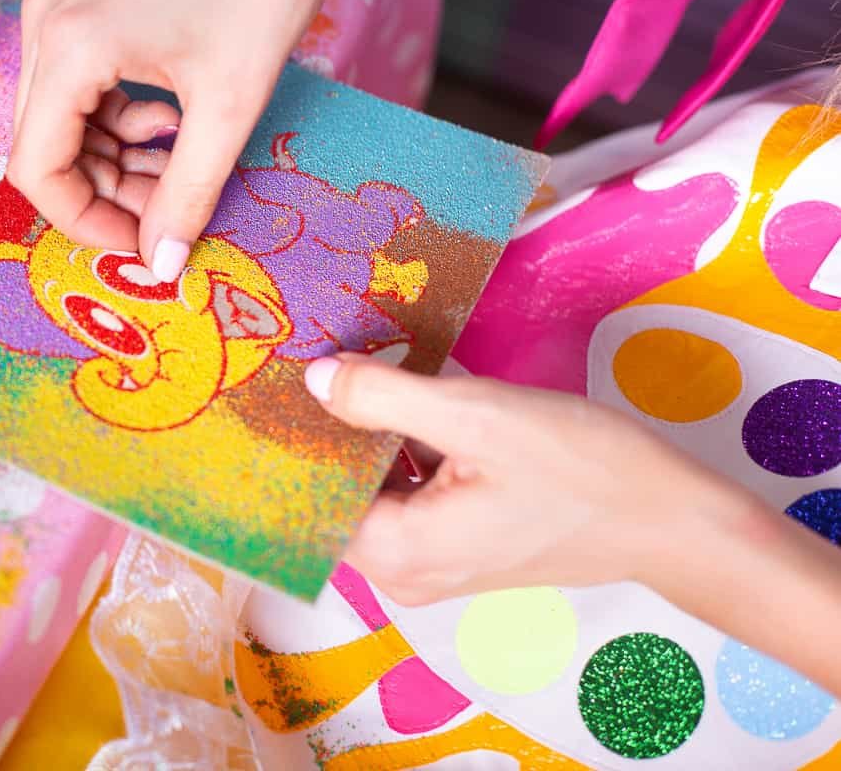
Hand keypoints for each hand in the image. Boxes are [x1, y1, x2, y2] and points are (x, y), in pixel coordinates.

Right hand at [9, 0, 394, 280]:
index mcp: (68, 44)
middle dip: (103, 191)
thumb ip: (188, 193)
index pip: (36, 167)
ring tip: (178, 167)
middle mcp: (46, 21)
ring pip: (62, 116)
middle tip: (167, 213)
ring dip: (114, 158)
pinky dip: (118, 118)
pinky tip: (171, 119)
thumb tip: (161, 264)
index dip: (82, 221)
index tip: (136, 247)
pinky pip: (80, 83)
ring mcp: (61, 4)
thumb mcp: (230, 105)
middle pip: (45, 143)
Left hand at [304, 354, 753, 605]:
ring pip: (368, 495)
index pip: (308, 499)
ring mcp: (429, 566)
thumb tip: (313, 380)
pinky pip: (401, 500)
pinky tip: (398, 407)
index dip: (290, 442)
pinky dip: (396, 456)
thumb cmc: (582, 467)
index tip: (271, 387)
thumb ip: (384, 398)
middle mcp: (402, 574)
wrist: (668, 518)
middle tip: (307, 365)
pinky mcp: (454, 548)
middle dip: (323, 435)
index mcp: (397, 553)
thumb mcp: (475, 416)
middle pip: (334, 499)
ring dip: (361, 442)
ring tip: (346, 374)